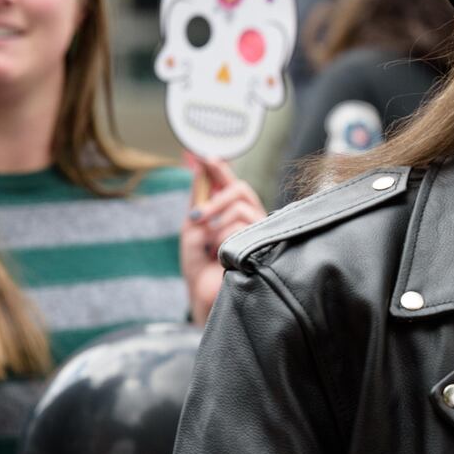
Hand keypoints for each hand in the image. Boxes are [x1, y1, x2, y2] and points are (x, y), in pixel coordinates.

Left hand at [180, 158, 265, 327]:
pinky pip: (241, 226)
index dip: (218, 167)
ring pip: (240, 206)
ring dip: (216, 221)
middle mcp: (249, 217)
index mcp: (231, 212)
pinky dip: (223, 237)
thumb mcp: (191, 232)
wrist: (207, 299)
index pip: (228, 182)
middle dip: (216, 196)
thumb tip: (198, 174)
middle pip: (240, 188)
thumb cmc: (200, 269)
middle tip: (195, 214)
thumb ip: (197, 204)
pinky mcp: (261, 243)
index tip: (202, 154)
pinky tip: (219, 254)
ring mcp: (258, 229)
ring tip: (207, 243)